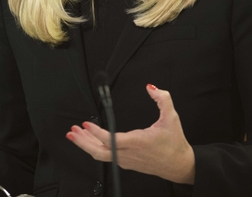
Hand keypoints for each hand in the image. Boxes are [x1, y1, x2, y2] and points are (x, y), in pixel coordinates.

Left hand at [66, 84, 194, 183]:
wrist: (179, 165)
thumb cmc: (175, 143)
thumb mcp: (172, 117)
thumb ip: (162, 99)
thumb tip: (150, 87)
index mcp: (137, 143)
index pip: (111, 139)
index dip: (96, 133)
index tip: (86, 124)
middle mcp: (128, 154)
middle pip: (99, 152)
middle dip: (83, 142)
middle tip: (72, 131)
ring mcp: (126, 160)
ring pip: (101, 155)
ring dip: (86, 145)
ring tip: (76, 134)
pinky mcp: (126, 163)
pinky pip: (106, 157)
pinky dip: (95, 148)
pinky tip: (91, 141)